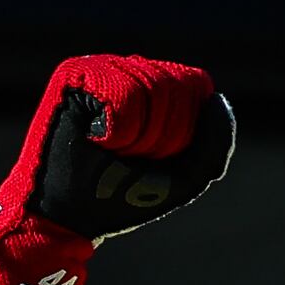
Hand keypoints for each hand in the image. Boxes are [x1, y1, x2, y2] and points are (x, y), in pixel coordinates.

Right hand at [0, 54, 233, 242]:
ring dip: (136, 137)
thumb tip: (216, 98)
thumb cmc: (122, 196)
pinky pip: (122, 95)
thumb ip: (214, 143)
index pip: (196, 87)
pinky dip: (117, 131)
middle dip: (160, 137)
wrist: (69, 218)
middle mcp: (130, 68)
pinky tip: (95, 139)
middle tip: (127, 157)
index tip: (153, 156)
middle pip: (176, 86)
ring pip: (151, 89)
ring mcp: (101, 66)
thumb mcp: (184, 177)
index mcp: (157, 84)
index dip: (182, 130)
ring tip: (109, 150)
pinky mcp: (74, 74)